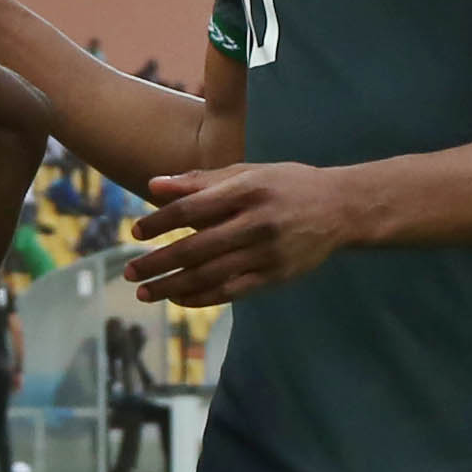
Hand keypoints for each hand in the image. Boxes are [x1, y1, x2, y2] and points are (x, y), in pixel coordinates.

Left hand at [129, 163, 358, 307]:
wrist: (341, 208)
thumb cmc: (287, 185)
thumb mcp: (248, 173)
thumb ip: (200, 180)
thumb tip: (154, 185)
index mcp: (248, 189)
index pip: (193, 209)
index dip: (160, 222)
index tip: (136, 231)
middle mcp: (257, 222)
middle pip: (196, 247)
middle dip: (158, 262)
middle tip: (130, 271)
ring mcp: (267, 252)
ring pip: (210, 275)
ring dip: (172, 286)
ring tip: (145, 291)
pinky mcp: (276, 276)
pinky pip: (231, 291)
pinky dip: (201, 297)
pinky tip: (178, 298)